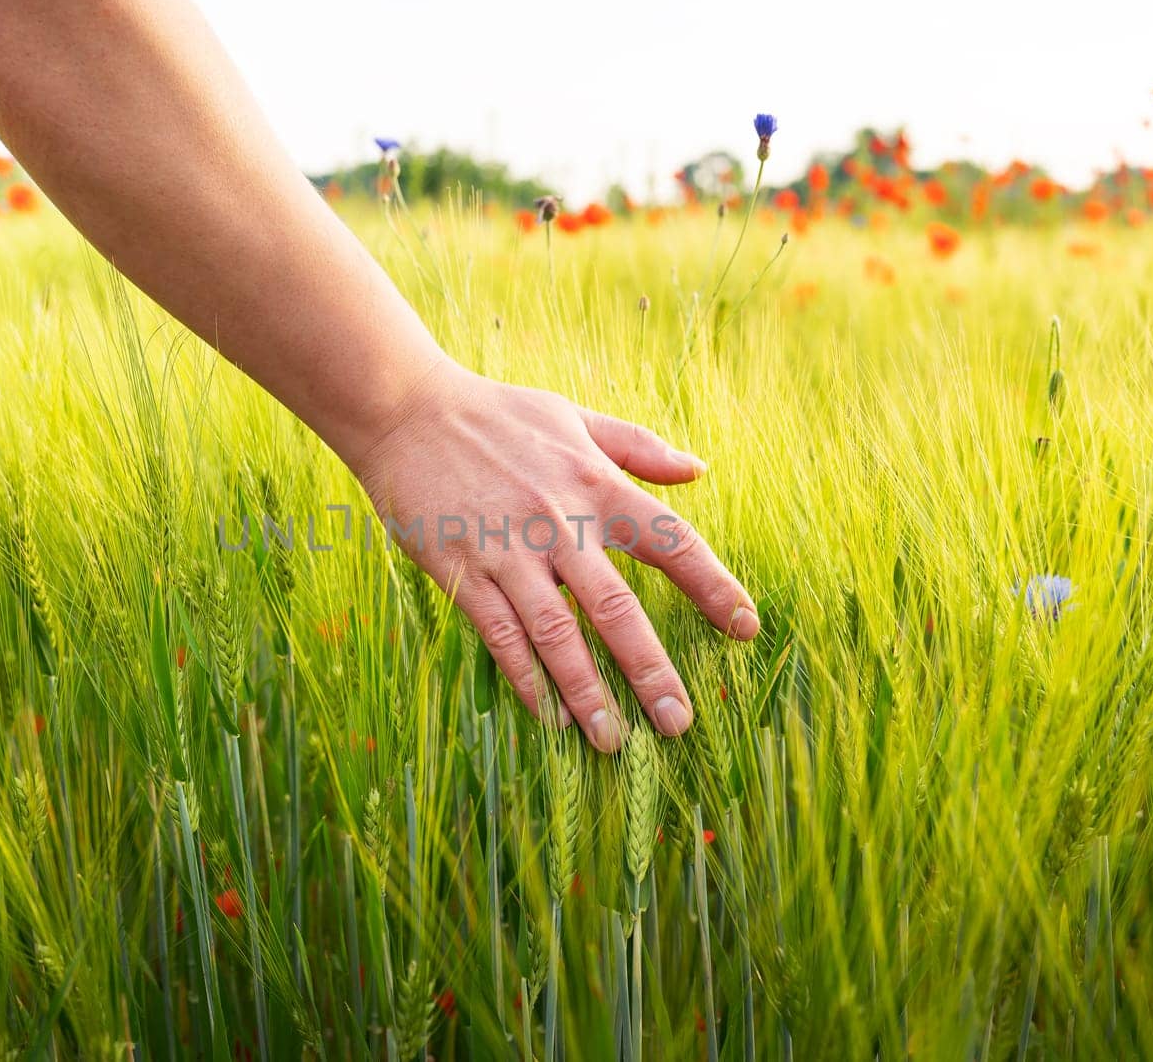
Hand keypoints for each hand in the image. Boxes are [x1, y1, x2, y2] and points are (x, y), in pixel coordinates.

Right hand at [350, 360, 759, 752]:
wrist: (406, 412)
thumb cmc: (496, 414)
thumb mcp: (574, 416)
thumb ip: (638, 446)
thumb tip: (699, 469)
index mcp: (595, 484)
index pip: (671, 541)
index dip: (713, 586)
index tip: (746, 628)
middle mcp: (559, 523)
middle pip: (616, 607)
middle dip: (650, 669)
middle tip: (678, 722)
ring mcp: (509, 551)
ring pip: (556, 634)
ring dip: (586, 692)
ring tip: (613, 741)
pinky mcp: (463, 571)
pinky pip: (500, 636)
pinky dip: (526, 679)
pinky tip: (548, 716)